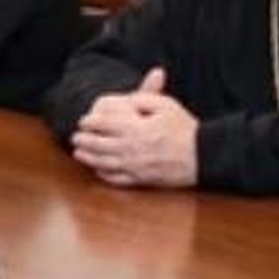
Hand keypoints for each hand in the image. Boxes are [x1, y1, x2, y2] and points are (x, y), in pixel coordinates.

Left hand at [67, 71, 198, 188]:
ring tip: (79, 153)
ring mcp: (135, 166)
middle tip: (75, 137)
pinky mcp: (142, 179)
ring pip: (104, 163)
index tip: (83, 121)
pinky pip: (117, 179)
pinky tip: (98, 170)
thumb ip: (144, 98)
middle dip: (84, 140)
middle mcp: (131, 148)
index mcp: (135, 128)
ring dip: (88, 158)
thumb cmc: (185, 128)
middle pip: (99, 144)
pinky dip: (104, 175)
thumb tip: (126, 100)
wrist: (203, 156)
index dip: (90, 122)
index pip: (104, 124)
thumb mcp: (166, 105)